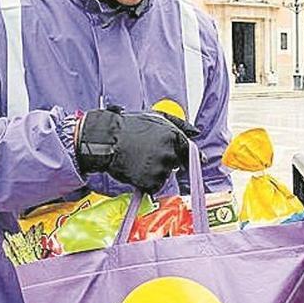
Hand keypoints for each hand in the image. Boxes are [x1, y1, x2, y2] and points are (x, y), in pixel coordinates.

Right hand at [75, 107, 196, 193]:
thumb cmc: (129, 126)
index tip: (190, 162)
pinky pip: (154, 185)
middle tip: (147, 153)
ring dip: (154, 171)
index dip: (189, 157)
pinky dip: (146, 181)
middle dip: (164, 161)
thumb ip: (180, 124)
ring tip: (138, 159)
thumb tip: (196, 132)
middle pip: (175, 163)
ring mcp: (160, 168)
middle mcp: (170, 153)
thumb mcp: (157, 117)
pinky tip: (136, 170)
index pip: (189, 151)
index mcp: (173, 136)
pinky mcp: (150, 181)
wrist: (107, 140)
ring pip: (164, 175)